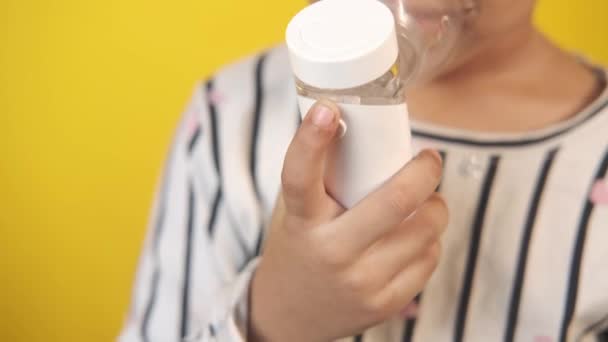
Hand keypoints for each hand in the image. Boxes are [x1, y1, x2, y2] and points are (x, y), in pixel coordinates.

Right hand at [249, 100, 447, 341]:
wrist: (288, 315)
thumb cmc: (299, 248)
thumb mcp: (296, 213)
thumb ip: (320, 176)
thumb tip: (351, 120)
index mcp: (302, 222)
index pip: (299, 177)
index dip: (311, 140)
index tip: (328, 108)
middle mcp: (331, 253)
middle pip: (395, 201)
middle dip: (424, 171)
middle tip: (429, 159)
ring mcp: (361, 283)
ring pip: (424, 230)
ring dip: (435, 206)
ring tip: (427, 201)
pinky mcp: (384, 304)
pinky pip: (429, 259)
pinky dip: (430, 240)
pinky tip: (417, 236)